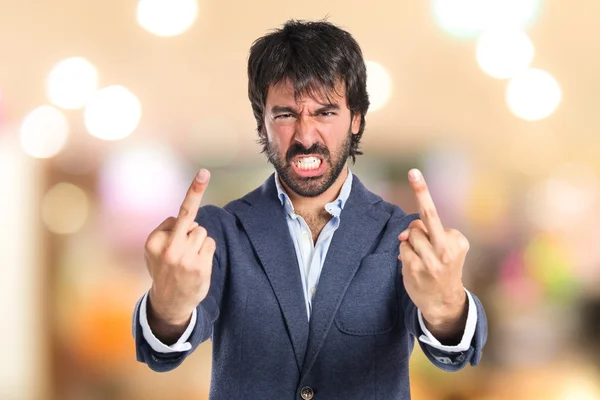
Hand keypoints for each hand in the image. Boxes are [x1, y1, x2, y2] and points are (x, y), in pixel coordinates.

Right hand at [144, 169, 215, 325]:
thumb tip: (189, 220)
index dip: (194, 192)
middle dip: (194, 204)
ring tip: (188, 258)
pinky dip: (206, 250)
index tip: (204, 173)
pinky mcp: (200, 267)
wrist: (169, 302)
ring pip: (201, 232)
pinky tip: (196, 264)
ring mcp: (185, 259)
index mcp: (153, 242)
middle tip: (203, 174)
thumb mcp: (153, 250)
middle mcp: (168, 249)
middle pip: (191, 219)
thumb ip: (166, 230)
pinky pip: (209, 243)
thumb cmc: (163, 268)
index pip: (178, 215)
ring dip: (198, 241)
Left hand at [398, 169, 468, 331]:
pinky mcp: (414, 268)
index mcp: (457, 241)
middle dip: (421, 193)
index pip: (435, 215)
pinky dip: (405, 251)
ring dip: (411, 240)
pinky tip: (414, 262)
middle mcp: (446, 249)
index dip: (422, 193)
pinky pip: (403, 248)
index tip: (414, 173)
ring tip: (421, 254)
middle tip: (414, 172)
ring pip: (410, 234)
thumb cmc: (445, 268)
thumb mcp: (448, 249)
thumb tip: (406, 232)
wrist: (444, 301)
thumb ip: (429, 233)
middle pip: (426, 218)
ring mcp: (429, 260)